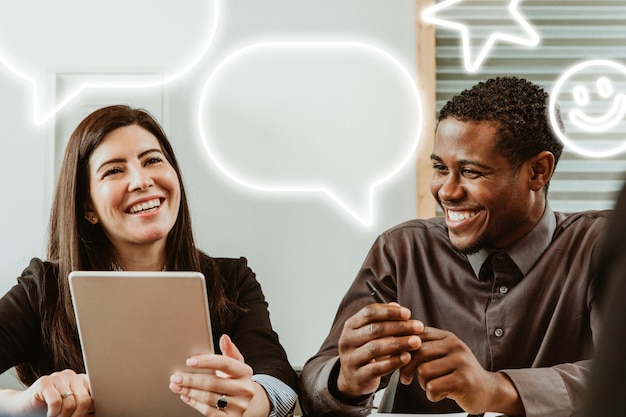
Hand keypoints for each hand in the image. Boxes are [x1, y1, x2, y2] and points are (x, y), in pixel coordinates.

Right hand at [13, 369, 91, 416]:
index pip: (95, 393)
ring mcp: (57, 377)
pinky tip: (50, 415)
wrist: (23, 406)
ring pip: (70, 403)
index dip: (90, 409)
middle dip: (77, 416)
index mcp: (81, 380)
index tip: (84, 416)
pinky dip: (54, 413)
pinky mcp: (44, 382)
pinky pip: (56, 402)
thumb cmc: (49, 408)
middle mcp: (71, 376)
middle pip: (85, 399)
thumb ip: (84, 407)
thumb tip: (98, 413)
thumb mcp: (71, 408)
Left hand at [169, 334, 268, 416]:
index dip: (206, 362)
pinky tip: (186, 396)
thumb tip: (224, 337)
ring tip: (176, 386)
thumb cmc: (235, 378)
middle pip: (213, 383)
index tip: (190, 361)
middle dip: (191, 379)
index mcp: (245, 372)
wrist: (246, 401)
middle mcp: (244, 389)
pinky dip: (194, 403)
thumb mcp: (236, 363)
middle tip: (176, 376)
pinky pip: (208, 411)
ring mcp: (239, 406)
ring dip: (189, 391)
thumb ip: (229, 350)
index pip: (225, 364)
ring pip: (208, 398)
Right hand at [336, 302, 422, 398]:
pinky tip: (407, 357)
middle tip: (418, 327)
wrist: (351, 379)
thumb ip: (382, 319)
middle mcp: (347, 340)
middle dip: (399, 326)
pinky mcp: (358, 376)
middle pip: (374, 329)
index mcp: (351, 325)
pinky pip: (377, 368)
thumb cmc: (365, 351)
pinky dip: (394, 362)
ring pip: (375, 348)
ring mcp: (351, 359)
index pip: (369, 312)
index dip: (389, 311)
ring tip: (416, 341)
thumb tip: (396, 305)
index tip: (408, 313)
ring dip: (399, 343)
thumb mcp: (370, 334)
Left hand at [399, 327, 522, 415]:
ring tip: (434, 386)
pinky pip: (432, 387)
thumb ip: (424, 348)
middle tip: (406, 379)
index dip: (402, 347)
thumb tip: (394, 344)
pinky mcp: (463, 380)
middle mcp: (454, 345)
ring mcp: (460, 362)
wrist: (488, 390)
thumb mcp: (443, 355)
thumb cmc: (459, 374)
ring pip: (423, 372)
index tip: (397, 359)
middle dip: (407, 368)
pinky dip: (432, 395)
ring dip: (423, 384)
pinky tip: (442, 394)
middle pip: (417, 352)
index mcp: (447, 337)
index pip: (417, 335)